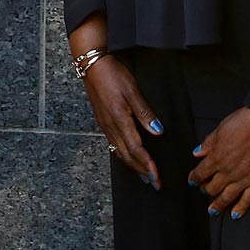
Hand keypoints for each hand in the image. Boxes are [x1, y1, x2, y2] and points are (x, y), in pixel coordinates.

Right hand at [80, 51, 162, 187]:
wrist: (91, 65)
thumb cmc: (113, 75)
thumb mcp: (132, 91)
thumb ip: (144, 112)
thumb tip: (157, 131)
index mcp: (119, 120)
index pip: (135, 149)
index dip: (147, 164)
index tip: (157, 177)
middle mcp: (110, 127)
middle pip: (127, 155)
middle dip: (141, 171)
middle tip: (154, 184)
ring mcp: (105, 125)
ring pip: (119, 152)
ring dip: (133, 166)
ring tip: (144, 176)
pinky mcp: (103, 121)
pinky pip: (113, 145)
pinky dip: (124, 156)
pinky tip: (128, 157)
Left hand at [189, 108, 249, 217]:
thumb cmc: (244, 122)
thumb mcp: (220, 129)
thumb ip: (208, 143)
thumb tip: (197, 153)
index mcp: (216, 157)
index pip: (200, 173)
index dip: (195, 178)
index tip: (192, 182)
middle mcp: (227, 171)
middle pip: (212, 187)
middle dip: (206, 190)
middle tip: (204, 191)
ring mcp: (243, 178)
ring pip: (226, 197)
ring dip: (218, 205)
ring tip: (213, 211)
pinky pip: (247, 199)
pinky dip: (240, 208)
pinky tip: (235, 215)